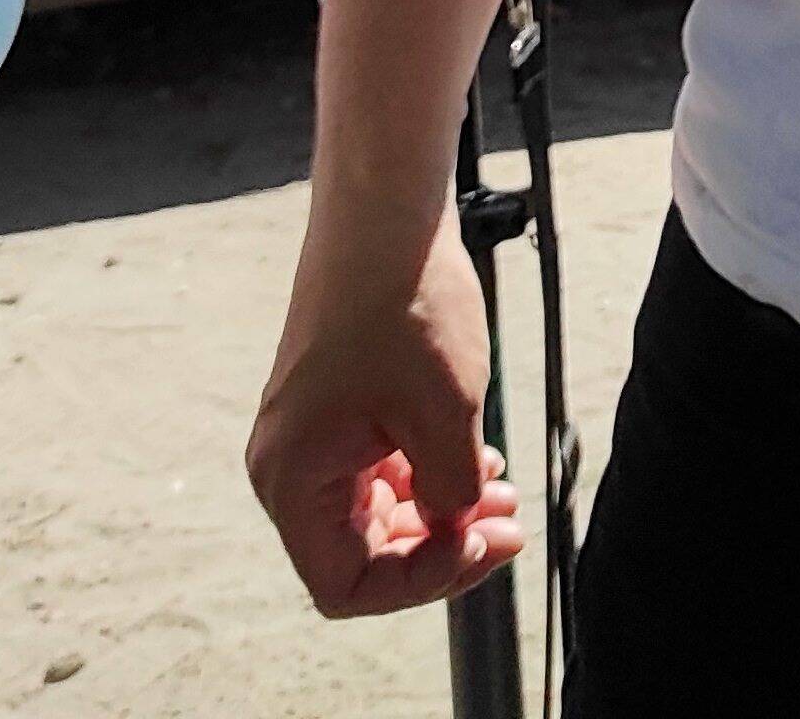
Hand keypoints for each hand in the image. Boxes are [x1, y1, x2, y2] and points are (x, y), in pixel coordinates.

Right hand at [247, 214, 525, 617]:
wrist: (385, 214)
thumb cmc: (405, 305)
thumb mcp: (446, 414)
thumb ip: (450, 493)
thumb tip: (455, 528)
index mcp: (294, 479)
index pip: (344, 585)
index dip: (416, 582)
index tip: (473, 542)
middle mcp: (291, 465)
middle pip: (362, 551)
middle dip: (440, 545)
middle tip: (508, 528)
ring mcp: (315, 435)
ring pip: (380, 509)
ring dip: (443, 510)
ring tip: (505, 495)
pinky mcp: (340, 407)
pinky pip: (382, 469)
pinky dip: (430, 472)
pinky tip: (482, 461)